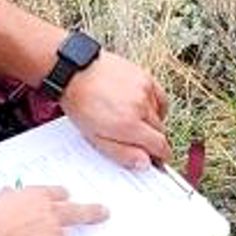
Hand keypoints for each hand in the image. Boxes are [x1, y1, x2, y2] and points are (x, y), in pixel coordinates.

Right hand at [0, 182, 106, 235]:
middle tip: (103, 212)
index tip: (67, 198)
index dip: (61, 198)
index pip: (55, 193)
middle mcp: (48, 211)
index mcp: (32, 196)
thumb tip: (7, 195)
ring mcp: (56, 232)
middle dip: (92, 212)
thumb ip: (8, 203)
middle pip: (78, 211)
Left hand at [60, 51, 172, 167]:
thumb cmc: (80, 103)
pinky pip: (161, 97)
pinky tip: (143, 107)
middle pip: (161, 131)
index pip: (160, 145)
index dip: (160, 155)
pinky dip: (156, 105)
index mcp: (128, 125)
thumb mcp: (95, 138)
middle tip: (138, 139)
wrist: (75, 72)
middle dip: (152, 139)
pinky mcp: (146, 78)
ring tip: (133, 120)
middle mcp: (141, 108)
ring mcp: (145, 91)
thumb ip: (122, 153)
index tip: (158, 159)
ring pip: (160, 115)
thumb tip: (144, 163)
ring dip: (152, 122)